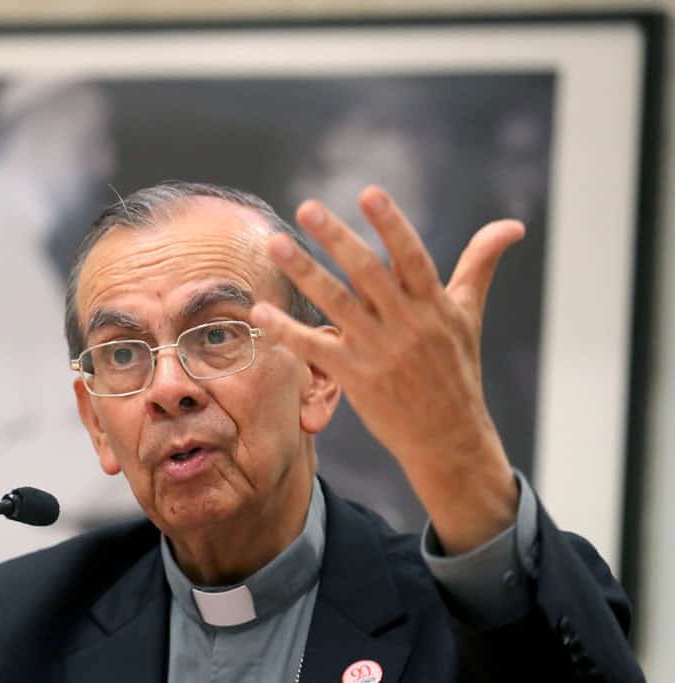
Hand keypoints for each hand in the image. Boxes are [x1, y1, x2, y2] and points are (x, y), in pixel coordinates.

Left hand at [251, 186, 523, 553]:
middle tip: (307, 208)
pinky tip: (259, 311)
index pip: (412, 257)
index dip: (391, 225)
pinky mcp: (355, 376)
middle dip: (337, 239)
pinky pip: (314, 348)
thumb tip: (512, 226)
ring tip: (276, 244)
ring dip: (305, 272)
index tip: (369, 193)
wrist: (449, 437)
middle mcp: (406, 324)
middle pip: (367, 273)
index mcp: (434, 305)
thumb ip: (480, 265)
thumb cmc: (457, 370)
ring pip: (336, 303)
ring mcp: (378, 350)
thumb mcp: (469, 315)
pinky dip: (286, 330)